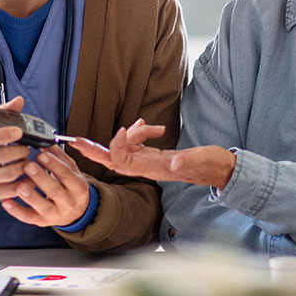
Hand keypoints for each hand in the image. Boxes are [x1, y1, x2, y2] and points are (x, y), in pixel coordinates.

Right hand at [0, 97, 29, 204]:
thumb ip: (0, 116)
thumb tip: (19, 101)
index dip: (5, 134)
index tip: (19, 131)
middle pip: (3, 156)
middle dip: (20, 150)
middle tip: (26, 147)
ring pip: (10, 173)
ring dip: (24, 165)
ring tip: (25, 159)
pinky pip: (12, 189)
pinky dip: (25, 182)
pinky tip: (28, 175)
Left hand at [1, 146, 90, 227]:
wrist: (76, 212)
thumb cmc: (70, 187)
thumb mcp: (71, 170)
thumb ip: (60, 156)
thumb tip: (46, 140)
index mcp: (78, 187)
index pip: (67, 175)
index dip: (54, 164)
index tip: (41, 154)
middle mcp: (69, 202)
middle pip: (55, 191)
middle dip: (40, 178)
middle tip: (27, 165)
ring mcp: (55, 214)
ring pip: (43, 207)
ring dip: (30, 196)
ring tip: (19, 185)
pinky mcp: (42, 221)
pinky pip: (29, 217)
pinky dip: (16, 210)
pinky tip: (6, 201)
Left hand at [70, 118, 235, 187]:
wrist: (220, 170)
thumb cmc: (210, 165)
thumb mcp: (200, 160)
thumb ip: (186, 160)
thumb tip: (173, 162)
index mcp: (153, 169)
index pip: (122, 159)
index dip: (118, 143)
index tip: (125, 128)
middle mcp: (146, 168)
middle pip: (112, 159)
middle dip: (94, 150)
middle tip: (75, 141)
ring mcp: (148, 163)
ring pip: (123, 150)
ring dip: (128, 133)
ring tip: (145, 125)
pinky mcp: (152, 157)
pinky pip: (134, 146)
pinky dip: (136, 134)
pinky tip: (147, 127)